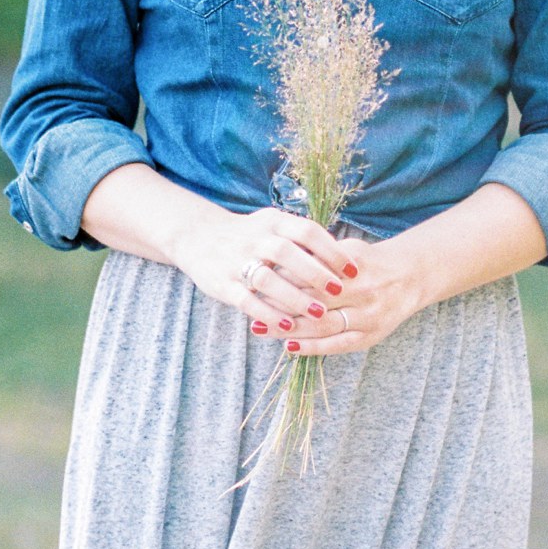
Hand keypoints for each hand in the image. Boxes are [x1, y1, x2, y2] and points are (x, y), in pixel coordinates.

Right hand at [167, 205, 361, 334]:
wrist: (195, 235)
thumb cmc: (246, 234)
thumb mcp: (272, 224)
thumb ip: (301, 237)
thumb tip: (344, 254)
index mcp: (272, 222)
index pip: (306, 231)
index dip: (331, 250)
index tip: (353, 269)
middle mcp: (253, 238)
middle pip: (288, 252)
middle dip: (316, 273)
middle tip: (339, 291)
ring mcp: (235, 260)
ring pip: (267, 278)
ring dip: (295, 297)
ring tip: (319, 313)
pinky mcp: (221, 283)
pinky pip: (247, 300)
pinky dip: (268, 313)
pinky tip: (287, 326)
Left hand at [269, 232, 430, 355]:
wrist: (410, 276)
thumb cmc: (366, 261)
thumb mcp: (344, 249)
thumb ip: (316, 254)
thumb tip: (276, 258)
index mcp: (349, 267)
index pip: (308, 275)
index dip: (279, 280)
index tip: (254, 282)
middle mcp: (360, 292)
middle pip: (312, 301)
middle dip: (278, 306)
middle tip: (249, 307)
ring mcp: (367, 316)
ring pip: (322, 326)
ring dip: (289, 329)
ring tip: (260, 330)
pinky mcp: (371, 336)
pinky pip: (338, 345)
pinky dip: (313, 348)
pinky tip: (290, 346)